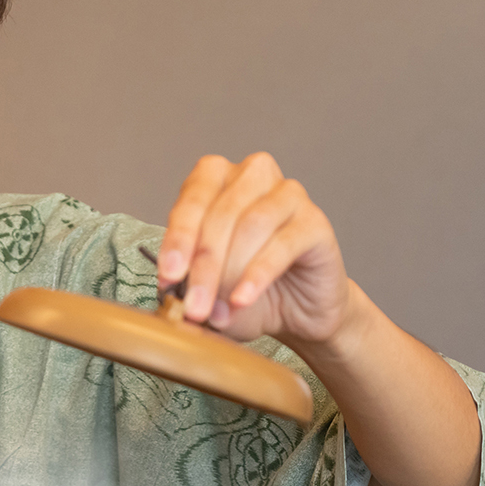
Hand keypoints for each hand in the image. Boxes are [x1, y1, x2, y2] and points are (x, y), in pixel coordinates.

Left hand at [156, 152, 351, 350]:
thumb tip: (177, 291)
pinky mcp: (315, 222)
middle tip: (194, 305)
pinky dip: (258, 274)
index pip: (192, 199)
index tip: (169, 276)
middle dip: (203, 264)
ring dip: (229, 271)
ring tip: (217, 308)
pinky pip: (283, 244)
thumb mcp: (205, 286)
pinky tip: (242, 299)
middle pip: (221, 214)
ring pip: (251, 225)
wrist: (295, 309)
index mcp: (216, 179)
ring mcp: (288, 195)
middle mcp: (252, 176)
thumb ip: (189, 283)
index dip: (178, 239)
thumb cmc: (244, 287)